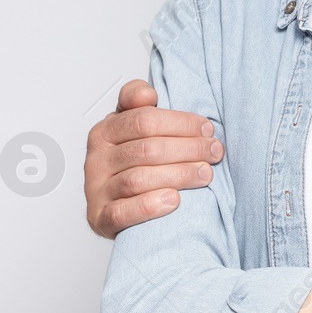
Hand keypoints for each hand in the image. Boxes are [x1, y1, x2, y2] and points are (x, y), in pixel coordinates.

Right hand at [84, 79, 222, 238]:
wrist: (119, 204)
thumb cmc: (134, 161)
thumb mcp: (134, 126)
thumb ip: (138, 103)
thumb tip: (146, 94)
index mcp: (105, 131)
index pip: (144, 120)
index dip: (181, 123)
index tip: (207, 130)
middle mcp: (97, 159)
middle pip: (147, 149)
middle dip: (188, 149)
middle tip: (214, 153)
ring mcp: (96, 190)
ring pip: (138, 179)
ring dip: (178, 175)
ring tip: (204, 174)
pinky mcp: (100, 218)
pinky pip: (122, 212)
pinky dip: (149, 206)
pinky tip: (173, 200)